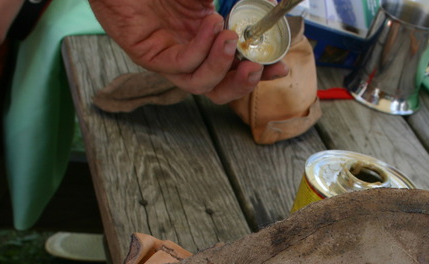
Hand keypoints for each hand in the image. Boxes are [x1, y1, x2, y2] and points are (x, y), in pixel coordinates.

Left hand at [90, 0, 287, 103]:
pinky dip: (200, 49)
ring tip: (230, 37)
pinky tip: (211, 25)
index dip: (260, 73)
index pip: (236, 70)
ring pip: (199, 83)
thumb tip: (277, 2)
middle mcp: (188, 54)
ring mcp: (168, 57)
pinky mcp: (147, 54)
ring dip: (221, 65)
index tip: (281, 66)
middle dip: (243, 84)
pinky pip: (180, 64)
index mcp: (206, 41)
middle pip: (219, 89)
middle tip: (258, 68)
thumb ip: (243, 0)